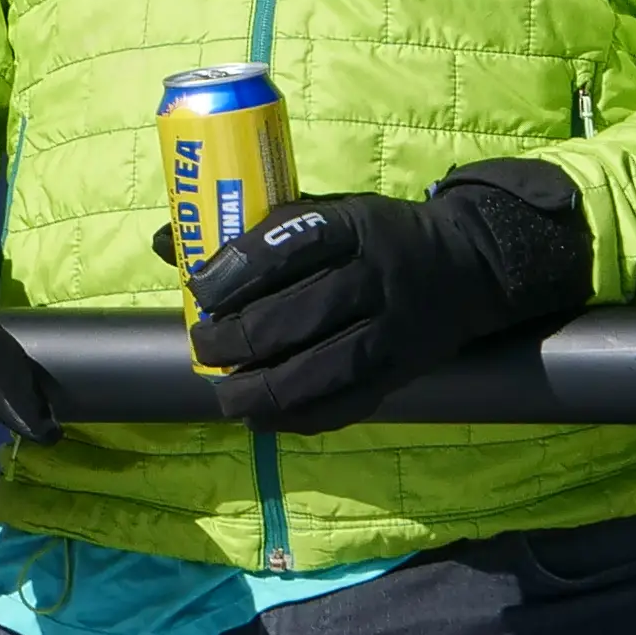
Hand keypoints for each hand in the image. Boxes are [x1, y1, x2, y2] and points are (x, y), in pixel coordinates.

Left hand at [189, 164, 587, 426]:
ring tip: (225, 397)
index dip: (237, 271)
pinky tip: (264, 420)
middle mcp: (377, 277)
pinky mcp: (405, 369)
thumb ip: (254, 231)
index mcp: (352, 227)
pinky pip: (352, 401)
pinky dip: (303, 416)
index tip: (200, 290)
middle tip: (203, 345)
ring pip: (326, 366)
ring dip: (266, 388)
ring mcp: (395, 327)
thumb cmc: (373, 237)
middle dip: (240, 337)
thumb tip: (164, 242)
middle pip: (301, 313)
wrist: (471, 264)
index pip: (288, 247)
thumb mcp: (325, 214)